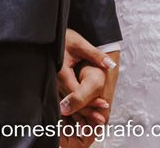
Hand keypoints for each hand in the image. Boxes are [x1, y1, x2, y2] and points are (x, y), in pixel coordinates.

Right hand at [57, 29, 118, 147]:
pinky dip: (73, 107)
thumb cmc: (64, 38)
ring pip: (67, 102)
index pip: (77, 92)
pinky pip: (64, 98)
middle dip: (87, 111)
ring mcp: (54, 83)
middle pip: (72, 101)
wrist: (50, 36)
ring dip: (79, 112)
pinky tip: (80, 114)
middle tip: (101, 119)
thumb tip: (109, 64)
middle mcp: (56, 80)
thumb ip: (95, 55)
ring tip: (92, 123)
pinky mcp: (55, 83)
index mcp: (62, 72)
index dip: (90, 100)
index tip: (104, 105)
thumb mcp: (80, 44)